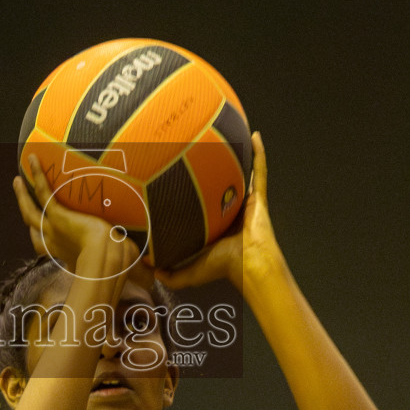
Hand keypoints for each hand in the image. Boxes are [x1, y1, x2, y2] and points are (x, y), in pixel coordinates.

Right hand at [13, 155, 153, 287]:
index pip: (47, 247)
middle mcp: (55, 242)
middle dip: (26, 213)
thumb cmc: (117, 265)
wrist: (108, 259)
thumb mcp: (122, 264)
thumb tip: (154, 277)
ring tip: (17, 179)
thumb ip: (135, 268)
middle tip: (22, 199)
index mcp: (66, 253)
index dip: (40, 240)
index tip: (37, 233)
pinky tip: (33, 159)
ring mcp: (53, 229)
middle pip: (33, 228)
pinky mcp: (57, 215)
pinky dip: (37, 175)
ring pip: (29, 210)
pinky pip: (43, 190)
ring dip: (22, 195)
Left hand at [154, 131, 278, 292]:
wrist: (249, 264)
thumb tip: (150, 269)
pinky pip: (259, 170)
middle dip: (214, 170)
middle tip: (200, 151)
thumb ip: (171, 274)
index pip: (205, 206)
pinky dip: (259, 154)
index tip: (180, 181)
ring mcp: (246, 202)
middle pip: (221, 186)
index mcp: (218, 226)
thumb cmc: (224, 267)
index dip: (195, 194)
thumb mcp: (190, 272)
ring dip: (237, 156)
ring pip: (240, 173)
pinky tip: (254, 136)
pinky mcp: (258, 196)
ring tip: (228, 135)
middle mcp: (232, 211)